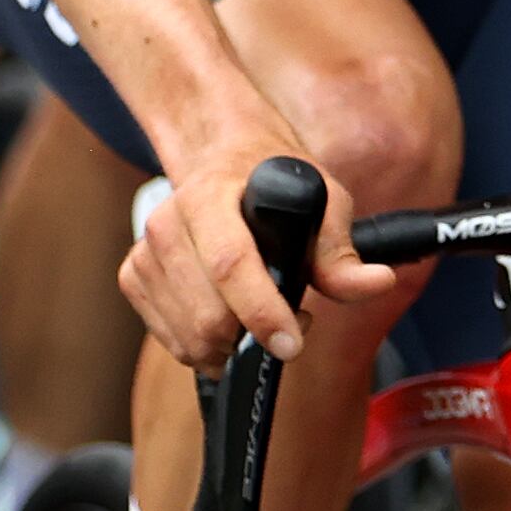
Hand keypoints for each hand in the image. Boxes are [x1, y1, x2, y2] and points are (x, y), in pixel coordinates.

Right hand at [118, 117, 396, 369]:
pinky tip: (232, 321)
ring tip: (264, 319)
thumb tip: (378, 283)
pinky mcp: (133, 278)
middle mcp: (166, 224)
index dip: (261, 311)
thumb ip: (343, 251)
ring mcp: (144, 253)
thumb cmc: (277, 184)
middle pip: (206, 315)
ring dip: (233, 347)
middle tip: (293, 322)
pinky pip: (172, 341)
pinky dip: (207, 348)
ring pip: (187, 337)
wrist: (225, 162)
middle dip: (254, 338)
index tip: (291, 344)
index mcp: (208, 196)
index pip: (231, 264)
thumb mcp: (323, 200)